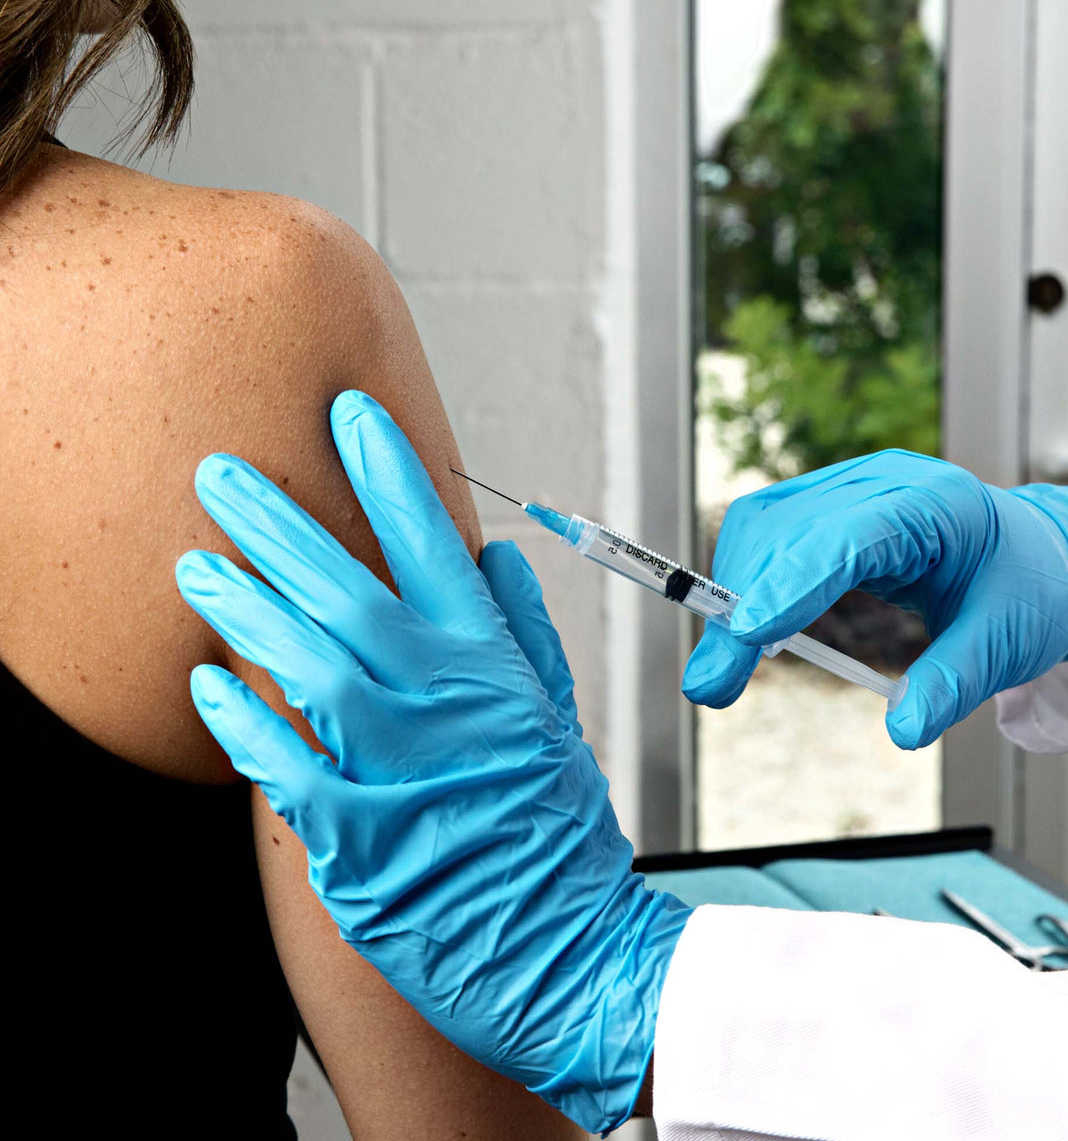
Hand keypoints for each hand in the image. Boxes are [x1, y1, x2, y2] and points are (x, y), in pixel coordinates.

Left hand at [176, 390, 689, 1134]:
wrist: (568, 954)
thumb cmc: (559, 838)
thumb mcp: (560, 722)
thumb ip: (526, 633)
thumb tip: (499, 558)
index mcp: (495, 668)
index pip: (435, 546)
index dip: (389, 474)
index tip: (348, 416)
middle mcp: (443, 703)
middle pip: (347, 589)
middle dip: (280, 522)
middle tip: (222, 474)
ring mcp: (396, 767)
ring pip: (306, 661)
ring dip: (246, 606)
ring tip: (196, 564)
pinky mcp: (354, 837)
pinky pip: (284, 763)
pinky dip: (243, 718)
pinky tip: (209, 681)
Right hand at [681, 450, 1067, 748]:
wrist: (1041, 557)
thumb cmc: (1027, 591)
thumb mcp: (1006, 644)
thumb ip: (953, 683)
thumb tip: (904, 732)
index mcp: (936, 504)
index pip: (847, 535)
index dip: (792, 581)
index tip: (747, 633)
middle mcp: (882, 483)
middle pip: (787, 529)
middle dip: (741, 605)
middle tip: (713, 686)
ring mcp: (850, 488)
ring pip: (763, 525)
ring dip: (734, 593)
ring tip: (723, 668)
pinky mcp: (827, 506)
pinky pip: (768, 531)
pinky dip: (748, 581)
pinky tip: (745, 629)